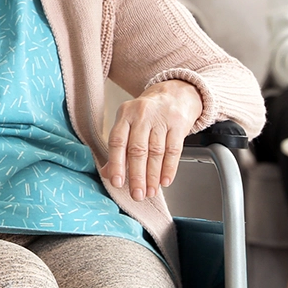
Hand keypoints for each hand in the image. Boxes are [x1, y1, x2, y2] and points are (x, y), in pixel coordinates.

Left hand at [105, 80, 202, 200]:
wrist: (175, 93)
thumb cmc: (148, 112)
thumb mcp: (128, 122)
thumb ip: (118, 147)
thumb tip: (108, 173)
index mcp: (125, 114)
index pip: (117, 141)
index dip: (116, 163)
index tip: (117, 182)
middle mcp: (142, 115)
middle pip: (138, 149)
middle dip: (137, 176)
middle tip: (137, 194)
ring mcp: (161, 118)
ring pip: (156, 152)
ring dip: (153, 176)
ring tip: (150, 191)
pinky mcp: (179, 124)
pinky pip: (174, 150)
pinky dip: (169, 168)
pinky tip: (165, 180)